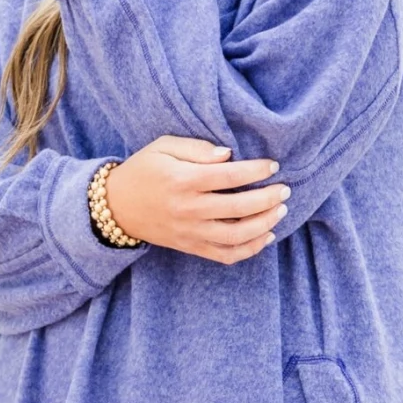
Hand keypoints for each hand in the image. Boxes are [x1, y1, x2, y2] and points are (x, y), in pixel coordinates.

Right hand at [105, 138, 289, 265]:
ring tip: (280, 211)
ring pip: (237, 236)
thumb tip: (228, 154)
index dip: (256, 171)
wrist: (117, 207)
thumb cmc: (143, 170)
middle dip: (268, 199)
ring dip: (265, 224)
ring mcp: (191, 233)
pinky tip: (266, 236)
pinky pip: (226, 255)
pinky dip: (250, 249)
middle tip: (285, 189)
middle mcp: (189, 210)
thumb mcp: (163, 147)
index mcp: (183, 181)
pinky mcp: (191, 247)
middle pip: (239, 208)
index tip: (272, 165)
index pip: (229, 177)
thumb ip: (196, 148)